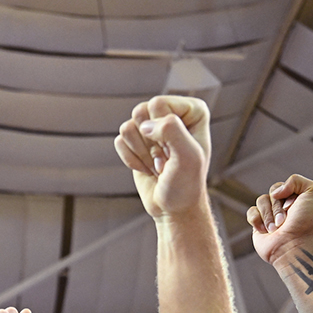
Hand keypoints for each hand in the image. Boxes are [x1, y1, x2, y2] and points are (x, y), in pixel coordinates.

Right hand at [114, 95, 209, 218]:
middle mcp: (172, 114)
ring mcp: (153, 128)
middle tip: (165, 158)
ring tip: (157, 163)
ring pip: (128, 126)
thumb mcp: (188, 156)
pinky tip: (147, 168)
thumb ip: (171, 130)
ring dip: (140, 152)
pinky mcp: (136, 141)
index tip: (175, 151)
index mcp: (193, 111)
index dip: (161, 131)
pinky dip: (131, 159)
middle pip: (141, 111)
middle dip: (149, 142)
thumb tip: (144, 125)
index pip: (159, 104)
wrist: (173, 208)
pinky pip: (120, 141)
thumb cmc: (186, 185)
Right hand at [247, 174, 312, 264]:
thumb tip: (275, 192)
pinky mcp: (259, 225)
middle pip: (273, 191)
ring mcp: (272, 216)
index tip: (296, 206)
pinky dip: (257, 220)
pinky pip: (251, 211)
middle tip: (285, 220)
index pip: (288, 184)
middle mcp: (288, 207)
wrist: (292, 247)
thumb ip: (298, 180)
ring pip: (261, 200)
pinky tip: (265, 231)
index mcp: (302, 199)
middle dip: (278, 205)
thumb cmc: (307, 223)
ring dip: (269, 215)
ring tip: (276, 228)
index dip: (290, 193)